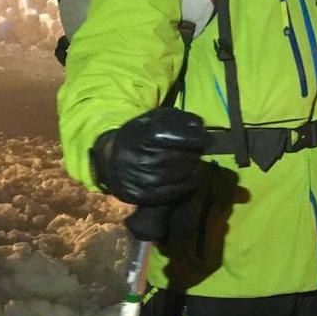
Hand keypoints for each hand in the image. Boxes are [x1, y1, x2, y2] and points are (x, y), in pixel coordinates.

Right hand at [91, 107, 205, 205]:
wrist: (112, 161)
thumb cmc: (138, 137)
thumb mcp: (153, 120)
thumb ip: (178, 119)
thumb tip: (201, 126)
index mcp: (144, 136)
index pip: (179, 137)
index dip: (196, 138)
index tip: (204, 138)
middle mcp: (143, 158)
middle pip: (184, 156)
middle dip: (195, 152)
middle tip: (196, 150)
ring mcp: (145, 179)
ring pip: (184, 174)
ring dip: (193, 167)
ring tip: (190, 161)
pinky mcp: (148, 195)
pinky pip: (179, 189)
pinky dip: (188, 182)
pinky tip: (186, 175)